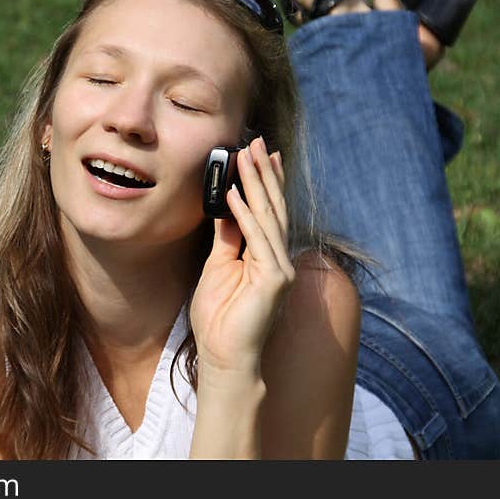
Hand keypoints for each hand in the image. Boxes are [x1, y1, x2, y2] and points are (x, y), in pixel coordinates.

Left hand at [190, 136, 295, 374]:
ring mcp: (280, 269)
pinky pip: (256, 239)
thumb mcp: (219, 267)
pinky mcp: (274, 280)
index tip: (258, 153)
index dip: (264, 181)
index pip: (268, 211)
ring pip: (268, 217)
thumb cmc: (219, 318)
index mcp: (266, 256)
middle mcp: (279, 259)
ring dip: (255, 184)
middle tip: (255, 141)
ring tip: (245, 155)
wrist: (224, 357)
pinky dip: (244, 214)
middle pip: (272, 207)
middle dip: (262, 173)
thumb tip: (226, 204)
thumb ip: (227, 237)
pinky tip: (235, 193)